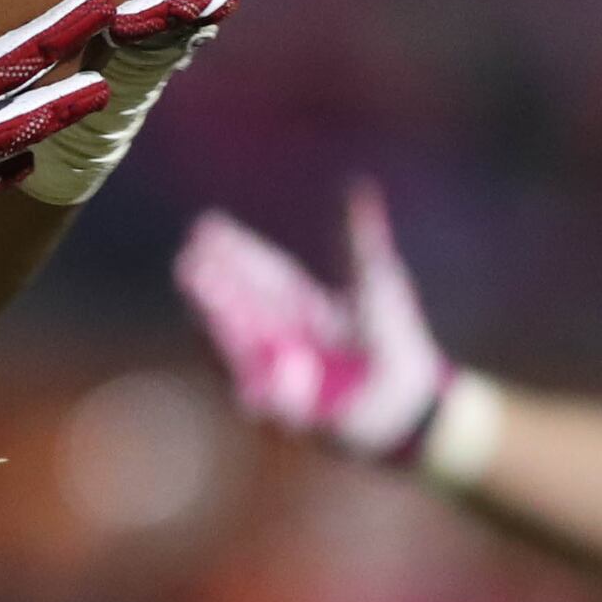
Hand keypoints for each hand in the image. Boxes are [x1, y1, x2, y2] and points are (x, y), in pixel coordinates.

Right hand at [176, 185, 453, 459]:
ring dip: (223, 329)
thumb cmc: (395, 338)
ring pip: (244, 352)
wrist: (412, 400)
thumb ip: (360, 239)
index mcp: (299, 306)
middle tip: (189, 260)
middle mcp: (282, 338)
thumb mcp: (377, 281)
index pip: (260, 275)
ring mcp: (284, 376)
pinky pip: (279, 404)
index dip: (234, 252)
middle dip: (214, 288)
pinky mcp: (297, 415)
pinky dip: (276, 390)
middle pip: (241, 310)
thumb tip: (358, 186)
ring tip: (204, 305)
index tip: (206, 227)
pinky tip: (271, 373)